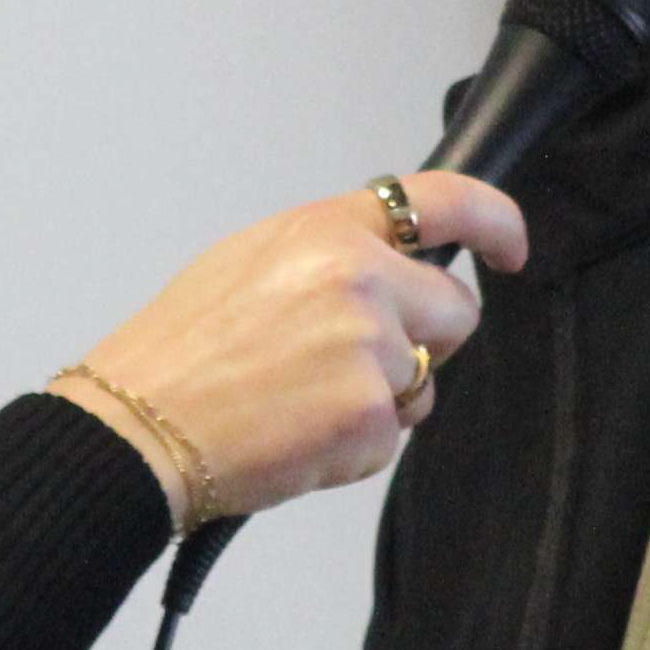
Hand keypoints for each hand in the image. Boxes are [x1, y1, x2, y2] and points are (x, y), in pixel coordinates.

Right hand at [59, 169, 525, 528]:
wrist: (139, 424)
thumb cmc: (178, 352)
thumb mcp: (250, 262)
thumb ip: (329, 257)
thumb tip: (388, 272)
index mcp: (327, 230)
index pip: (446, 201)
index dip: (495, 223)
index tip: (509, 248)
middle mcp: (360, 277)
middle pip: (455, 313)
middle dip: (424, 342)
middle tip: (350, 366)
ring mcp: (370, 346)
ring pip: (424, 381)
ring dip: (380, 401)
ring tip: (299, 401)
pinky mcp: (370, 414)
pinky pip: (392, 437)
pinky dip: (353, 448)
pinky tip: (296, 434)